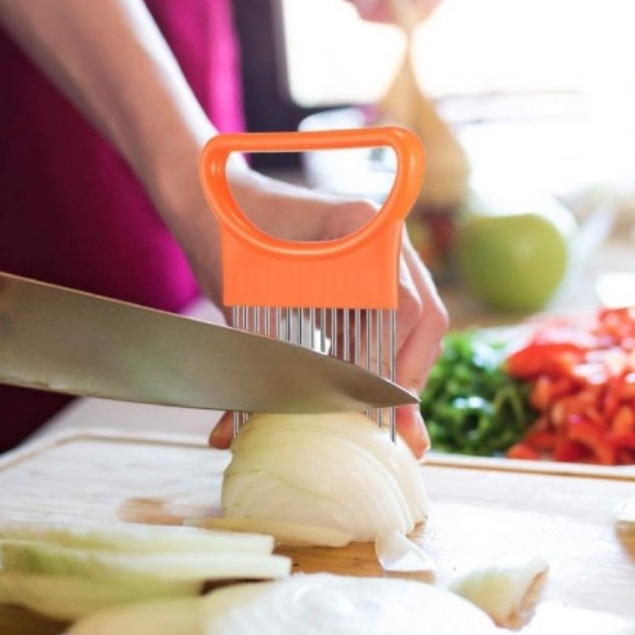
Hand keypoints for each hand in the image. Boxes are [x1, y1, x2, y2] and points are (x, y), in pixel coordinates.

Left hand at [202, 169, 447, 458]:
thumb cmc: (222, 237)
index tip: (367, 402)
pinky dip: (380, 357)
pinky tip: (366, 393)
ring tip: (385, 419)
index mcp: (360, 226)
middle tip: (394, 427)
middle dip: (406, 376)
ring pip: (414, 323)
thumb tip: (233, 434)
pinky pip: (391, 320)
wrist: (212, 201)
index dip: (388, 361)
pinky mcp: (368, 273)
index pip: (404, 305)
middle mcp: (382, 236)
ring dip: (398, 372)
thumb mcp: (238, 298)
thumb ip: (251, 359)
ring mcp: (381, 253)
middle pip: (423, 318)